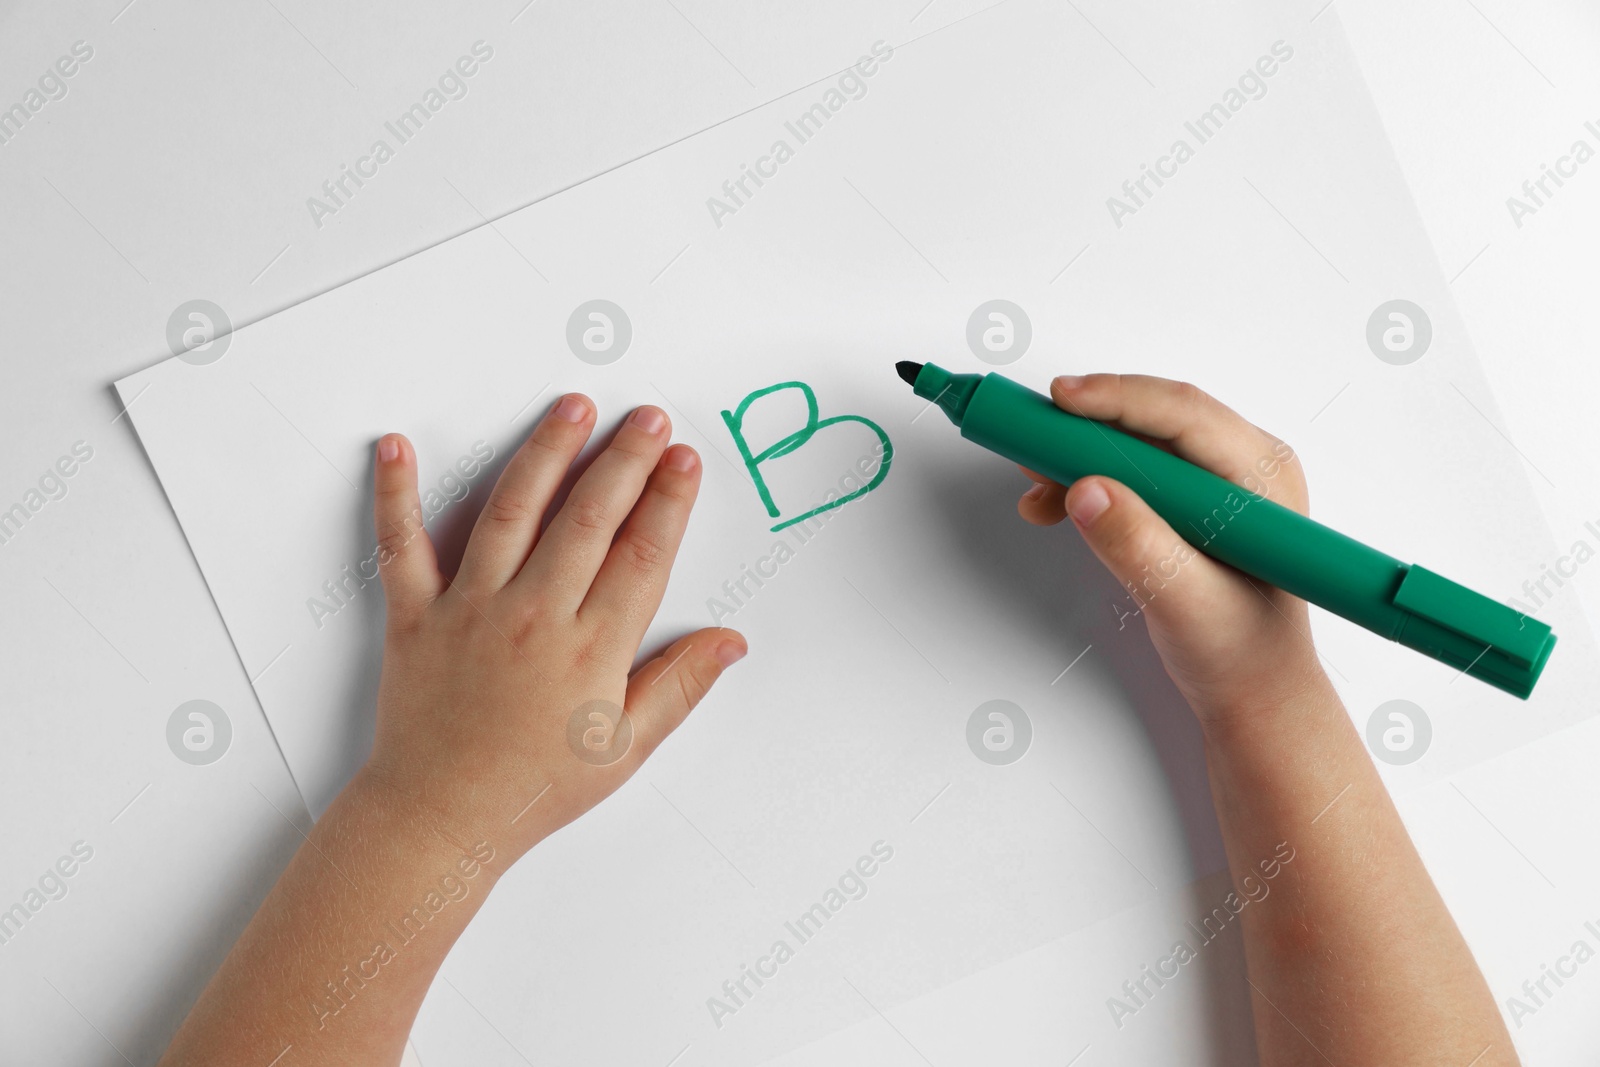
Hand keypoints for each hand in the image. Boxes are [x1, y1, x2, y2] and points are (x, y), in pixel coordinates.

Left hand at [360, 396, 745, 860]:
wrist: (439, 820)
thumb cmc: (534, 788)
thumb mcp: (624, 749)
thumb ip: (679, 686)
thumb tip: (730, 640)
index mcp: (590, 651)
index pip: (641, 557)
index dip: (668, 503)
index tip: (685, 460)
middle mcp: (533, 618)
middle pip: (587, 520)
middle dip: (623, 460)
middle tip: (647, 418)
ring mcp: (471, 610)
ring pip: (513, 512)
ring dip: (545, 453)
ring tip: (572, 405)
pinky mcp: (416, 615)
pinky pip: (402, 545)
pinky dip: (395, 493)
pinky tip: (397, 444)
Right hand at [1016, 374, 1330, 725]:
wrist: (1248, 687)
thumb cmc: (1241, 651)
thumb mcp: (1187, 604)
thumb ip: (1139, 547)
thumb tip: (1085, 489)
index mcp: (1262, 477)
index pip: (1185, 414)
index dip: (1118, 398)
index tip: (1061, 400)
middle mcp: (1241, 465)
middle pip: (1153, 418)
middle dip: (1086, 426)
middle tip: (1029, 437)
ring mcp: (1212, 480)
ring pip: (1132, 441)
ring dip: (1077, 456)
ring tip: (1034, 486)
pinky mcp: (1184, 498)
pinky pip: (1127, 468)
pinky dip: (1085, 479)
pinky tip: (1052, 502)